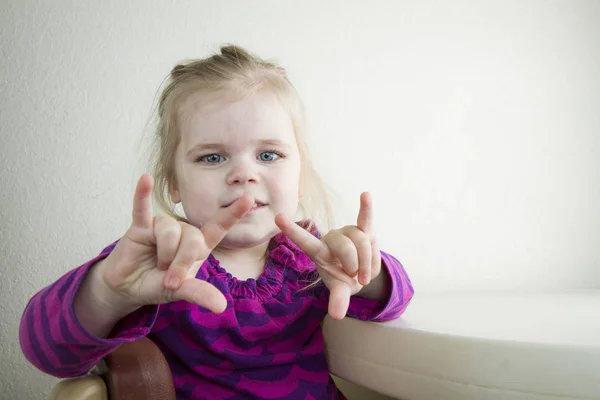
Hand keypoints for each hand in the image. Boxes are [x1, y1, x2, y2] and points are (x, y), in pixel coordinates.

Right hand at [96, 174, 253, 312]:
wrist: (127, 287)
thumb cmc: (157, 284)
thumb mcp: (181, 291)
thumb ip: (200, 293)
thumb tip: (222, 307)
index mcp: (198, 245)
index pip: (219, 227)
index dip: (233, 214)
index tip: (249, 199)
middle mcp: (183, 231)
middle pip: (192, 238)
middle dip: (181, 262)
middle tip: (169, 279)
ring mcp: (162, 226)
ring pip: (171, 231)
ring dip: (164, 254)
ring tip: (156, 265)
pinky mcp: (140, 226)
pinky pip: (142, 208)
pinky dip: (143, 195)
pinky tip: (145, 179)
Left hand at [275, 192, 379, 319]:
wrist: (361, 272)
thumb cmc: (344, 279)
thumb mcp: (340, 290)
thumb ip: (338, 300)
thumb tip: (337, 315)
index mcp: (320, 252)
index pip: (305, 241)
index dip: (293, 231)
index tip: (278, 217)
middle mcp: (331, 238)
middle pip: (346, 247)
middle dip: (356, 266)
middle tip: (358, 278)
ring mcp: (347, 232)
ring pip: (362, 241)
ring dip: (368, 261)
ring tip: (365, 273)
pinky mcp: (364, 229)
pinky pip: (366, 218)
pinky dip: (367, 208)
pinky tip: (365, 194)